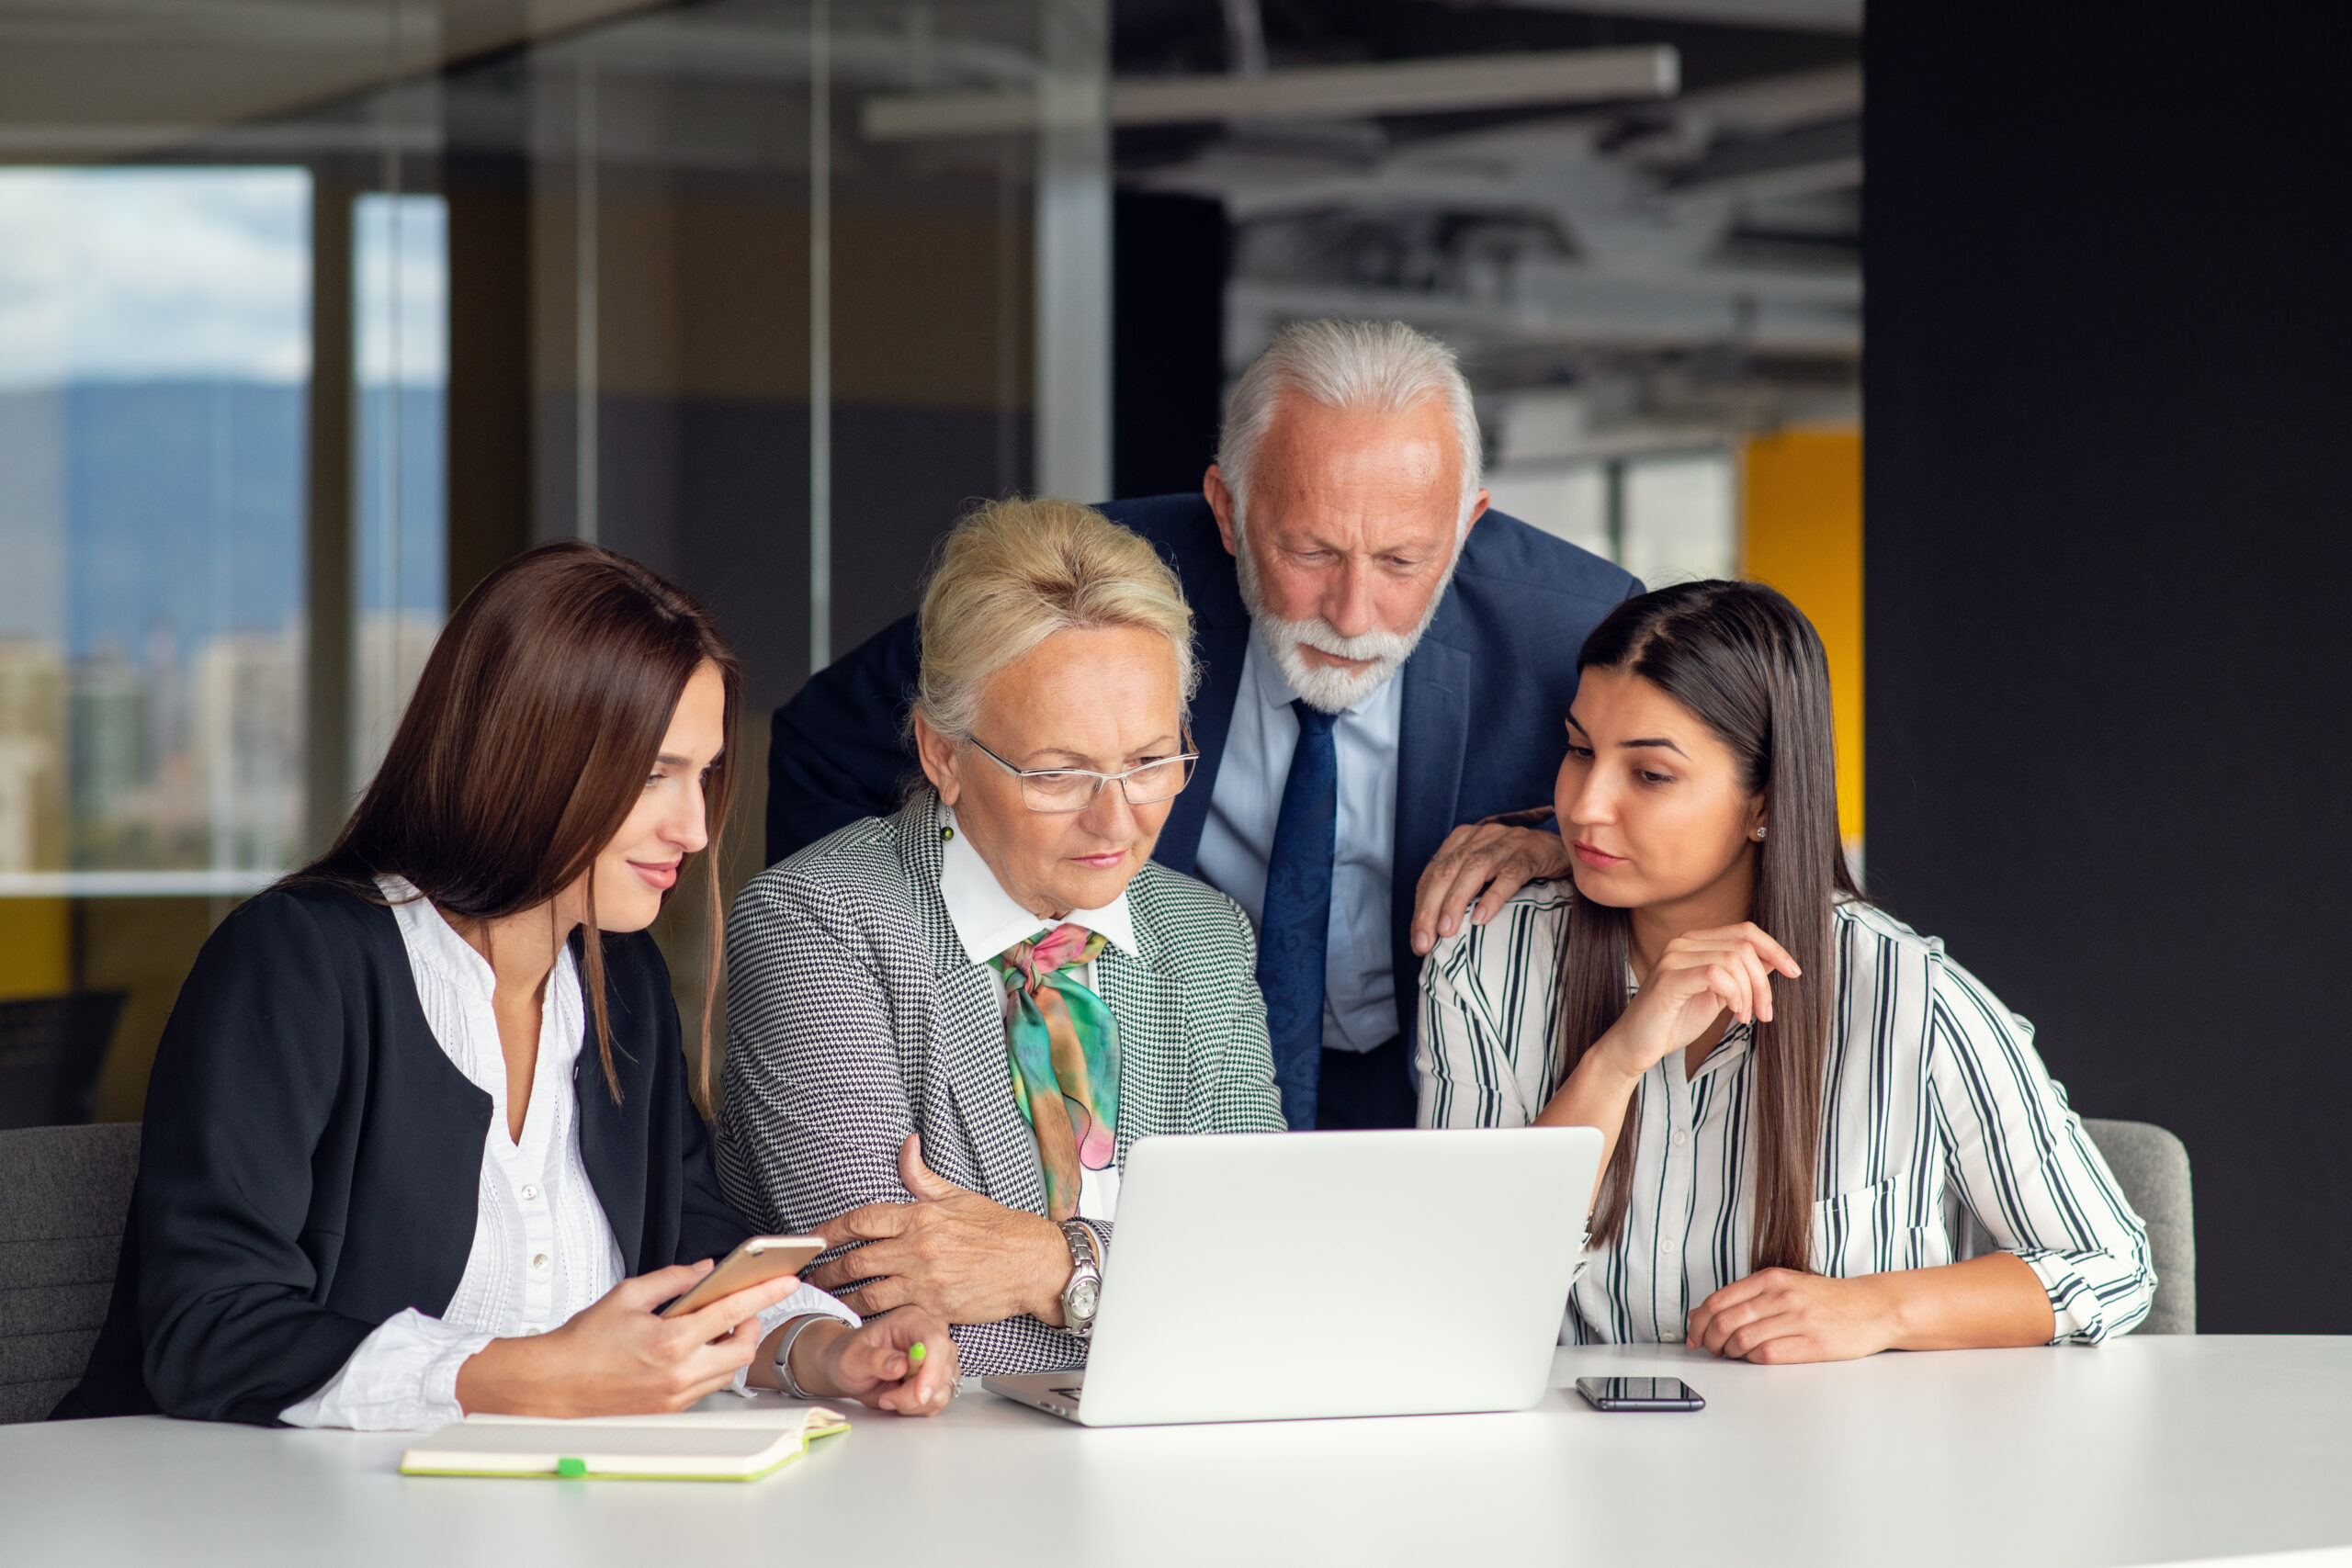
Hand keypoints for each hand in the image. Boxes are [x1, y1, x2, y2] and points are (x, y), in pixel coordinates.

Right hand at [456, 1260, 805, 1417]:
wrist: (553, 1386)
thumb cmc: (582, 1343)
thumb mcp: (627, 1295)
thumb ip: (673, 1280)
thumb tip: (704, 1270)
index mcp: (670, 1341)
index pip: (733, 1311)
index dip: (765, 1293)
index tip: (786, 1280)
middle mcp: (679, 1374)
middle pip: (743, 1349)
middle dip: (751, 1324)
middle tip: (741, 1307)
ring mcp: (676, 1396)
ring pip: (728, 1371)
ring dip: (731, 1346)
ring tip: (714, 1326)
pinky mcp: (669, 1409)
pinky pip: (706, 1386)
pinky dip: (710, 1365)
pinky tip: (694, 1349)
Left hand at [788, 1306, 959, 1415]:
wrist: (846, 1368)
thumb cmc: (847, 1356)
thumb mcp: (851, 1358)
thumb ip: (874, 1360)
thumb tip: (901, 1365)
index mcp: (910, 1321)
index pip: (935, 1341)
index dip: (933, 1369)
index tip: (919, 1395)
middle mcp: (928, 1335)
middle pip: (944, 1367)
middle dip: (916, 1393)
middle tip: (886, 1399)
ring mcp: (935, 1357)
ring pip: (944, 1387)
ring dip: (915, 1403)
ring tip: (887, 1398)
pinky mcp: (935, 1377)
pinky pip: (938, 1399)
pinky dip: (918, 1408)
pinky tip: (897, 1400)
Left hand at [803, 1134, 1072, 1325]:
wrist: (1035, 1264)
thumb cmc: (1001, 1230)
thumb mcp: (960, 1196)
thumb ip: (923, 1175)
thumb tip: (906, 1145)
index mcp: (921, 1216)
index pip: (861, 1220)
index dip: (830, 1229)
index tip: (815, 1237)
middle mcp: (918, 1248)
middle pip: (855, 1260)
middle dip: (827, 1269)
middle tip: (810, 1274)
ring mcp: (925, 1281)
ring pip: (866, 1294)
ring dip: (842, 1297)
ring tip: (826, 1298)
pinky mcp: (935, 1309)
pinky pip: (892, 1315)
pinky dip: (871, 1317)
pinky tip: (858, 1318)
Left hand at [1411, 822, 1573, 955]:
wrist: (1571, 851)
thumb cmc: (1524, 871)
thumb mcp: (1487, 880)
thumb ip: (1463, 896)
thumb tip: (1434, 935)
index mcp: (1464, 840)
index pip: (1433, 874)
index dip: (1421, 907)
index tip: (1418, 942)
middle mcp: (1482, 835)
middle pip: (1447, 870)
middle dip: (1431, 908)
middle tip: (1425, 942)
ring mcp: (1509, 840)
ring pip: (1474, 868)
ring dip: (1456, 900)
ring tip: (1447, 931)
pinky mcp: (1534, 851)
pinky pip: (1511, 873)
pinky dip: (1494, 895)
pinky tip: (1482, 918)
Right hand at [1592, 923, 1800, 1082]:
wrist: (1636, 1046)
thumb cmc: (1673, 1021)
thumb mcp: (1718, 996)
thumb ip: (1740, 975)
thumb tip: (1773, 959)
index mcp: (1695, 942)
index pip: (1745, 931)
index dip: (1774, 948)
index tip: (1794, 972)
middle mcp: (1683, 943)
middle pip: (1744, 946)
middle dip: (1764, 982)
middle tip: (1765, 1013)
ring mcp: (1674, 958)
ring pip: (1734, 960)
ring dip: (1751, 993)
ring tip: (1747, 1017)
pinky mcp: (1669, 979)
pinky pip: (1717, 975)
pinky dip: (1735, 995)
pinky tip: (1735, 1015)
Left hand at [1687, 1268, 1897, 1363]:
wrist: (1872, 1308)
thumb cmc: (1825, 1299)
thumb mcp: (1784, 1286)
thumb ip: (1744, 1297)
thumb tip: (1699, 1312)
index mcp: (1771, 1279)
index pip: (1718, 1300)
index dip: (1698, 1322)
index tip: (1694, 1335)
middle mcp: (1782, 1296)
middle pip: (1725, 1321)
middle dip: (1709, 1340)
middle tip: (1709, 1349)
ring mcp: (1798, 1319)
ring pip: (1743, 1339)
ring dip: (1729, 1353)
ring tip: (1732, 1355)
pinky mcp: (1813, 1344)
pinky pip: (1768, 1355)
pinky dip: (1753, 1360)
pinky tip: (1755, 1358)